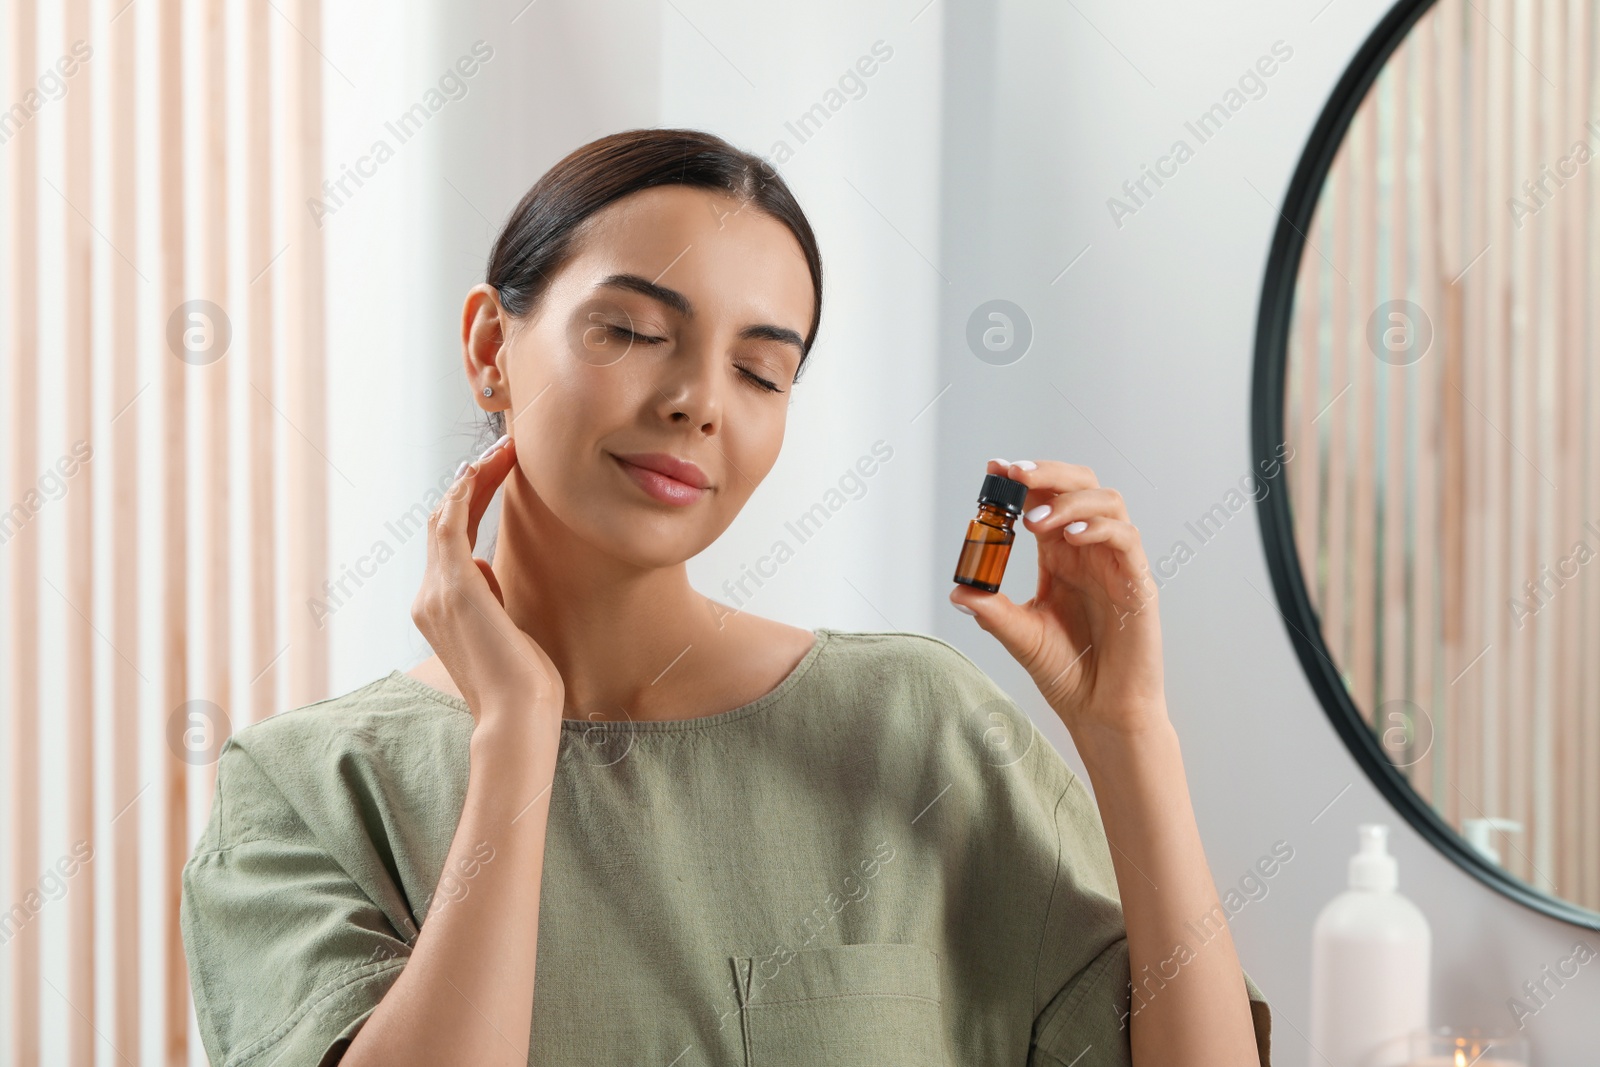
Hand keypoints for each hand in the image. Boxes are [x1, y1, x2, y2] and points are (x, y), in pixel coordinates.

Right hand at [412, 434, 564, 733]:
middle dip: (472, 482)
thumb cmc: (523, 683)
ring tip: (504, 450)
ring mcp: (437, 593)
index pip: (449, 542)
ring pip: (446, 517)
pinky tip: (487, 468)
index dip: (469, 503)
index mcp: (439, 609)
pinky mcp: (454, 589)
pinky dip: (466, 492)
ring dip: (474, 478)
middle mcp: (428, 597)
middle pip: (443, 522)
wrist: (518, 717)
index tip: (497, 474)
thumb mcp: (504, 629)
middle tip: (506, 450)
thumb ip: (489, 598)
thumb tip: (485, 568)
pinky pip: (451, 525)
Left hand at [949, 459, 1166, 743]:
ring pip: (1107, 502)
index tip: (995, 469)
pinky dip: (1099, 527)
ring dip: (1069, 500)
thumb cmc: (1070, 673)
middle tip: (1014, 476)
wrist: (1103, 713)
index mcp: (1060, 558)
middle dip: (1048, 473)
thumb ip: (993, 612)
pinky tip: (1070, 536)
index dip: (1025, 480)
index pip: (1045, 501)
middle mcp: (1090, 553)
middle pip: (1080, 486)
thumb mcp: (1021, 636)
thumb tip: (958, 591)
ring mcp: (1117, 564)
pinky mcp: (1138, 583)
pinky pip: (1126, 538)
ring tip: (1034, 519)